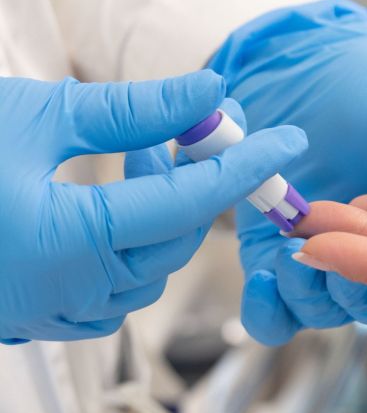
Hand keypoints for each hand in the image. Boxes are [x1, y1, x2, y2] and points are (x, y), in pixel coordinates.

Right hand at [0, 73, 305, 342]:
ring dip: (163, 216)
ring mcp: (49, 315)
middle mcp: (68, 295)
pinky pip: (112, 298)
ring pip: (149, 274)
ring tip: (139, 157)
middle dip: (198, 183)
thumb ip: (129, 111)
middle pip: (176, 241)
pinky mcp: (33, 319)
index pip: (190, 203)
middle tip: (195, 130)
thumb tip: (207, 93)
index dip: (244, 167)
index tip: (288, 140)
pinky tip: (113, 210)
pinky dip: (132, 254)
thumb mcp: (37, 117)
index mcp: (70, 245)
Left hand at [211, 0, 366, 344]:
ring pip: (320, 311)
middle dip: (350, 273)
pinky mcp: (269, 253)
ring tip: (295, 238)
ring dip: (308, 287)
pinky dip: (268, 309)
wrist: (290, 56)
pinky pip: (272, 314)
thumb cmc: (364, 80)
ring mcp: (319, 256)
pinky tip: (266, 274)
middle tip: (331, 215)